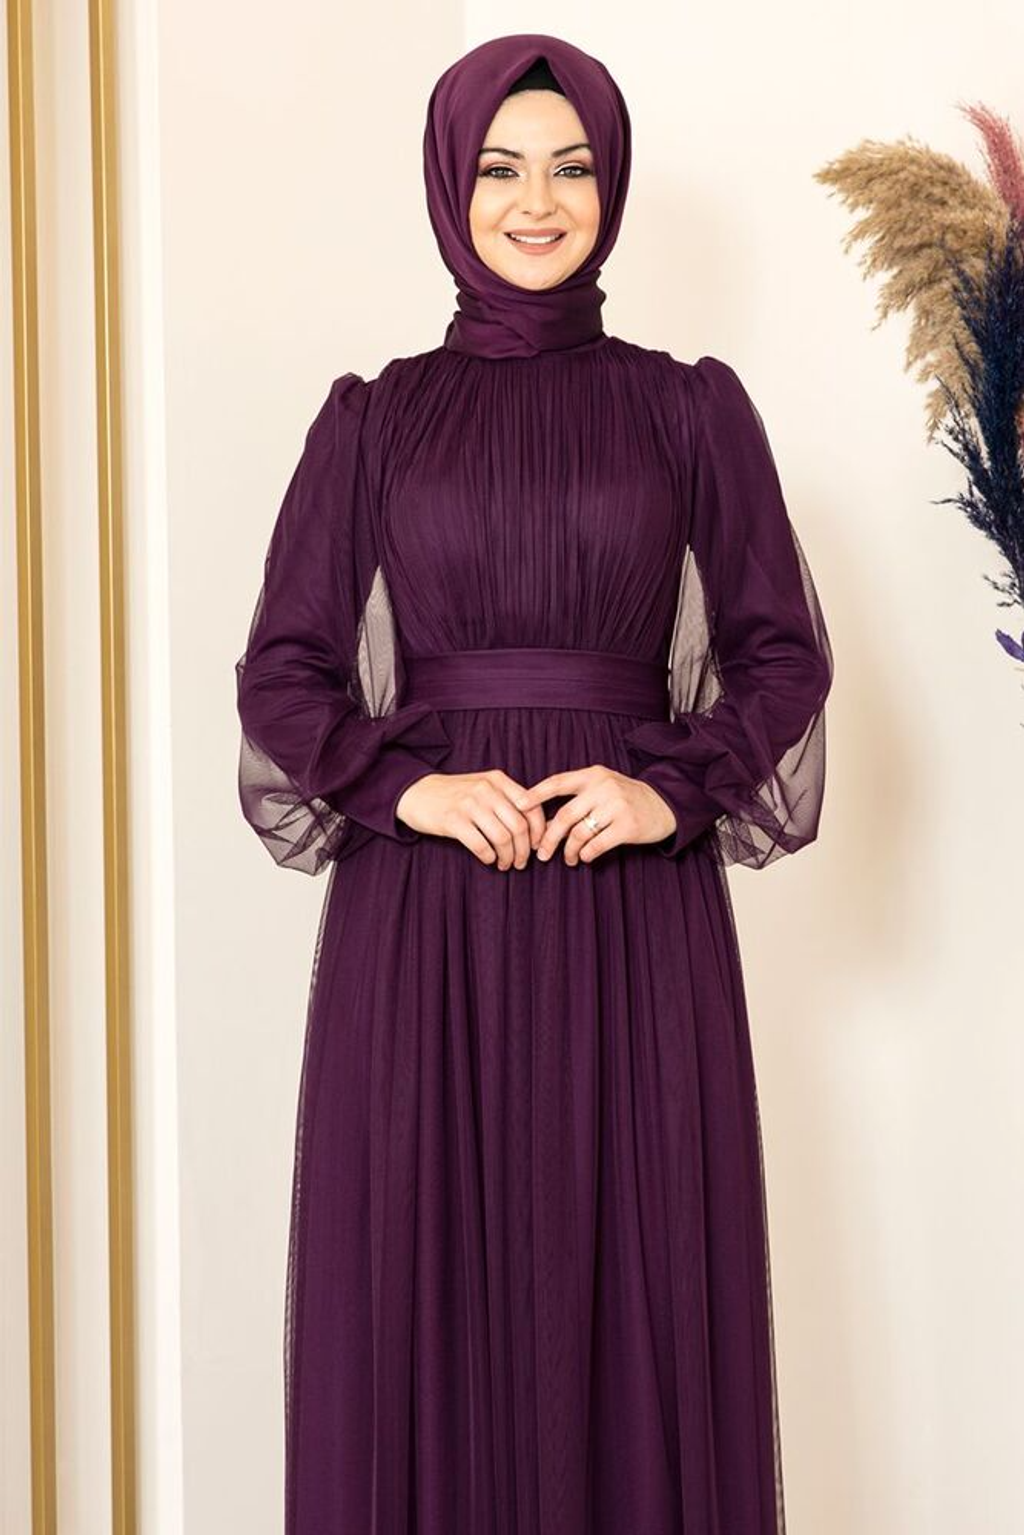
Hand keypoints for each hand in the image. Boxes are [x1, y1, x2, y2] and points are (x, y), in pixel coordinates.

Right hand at [396, 770, 548, 869]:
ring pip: (502, 838)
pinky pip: (481, 846)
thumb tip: (535, 827)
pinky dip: (489, 858)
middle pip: (519, 826)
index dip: (539, 831)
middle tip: (521, 862)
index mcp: (498, 780)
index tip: (537, 846)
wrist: (416, 792)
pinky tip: (488, 860)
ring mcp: (469, 804)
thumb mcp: (483, 786)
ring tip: (505, 864)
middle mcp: (486, 790)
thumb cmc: (455, 794)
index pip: (531, 806)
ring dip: (508, 857)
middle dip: (525, 850)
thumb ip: (507, 798)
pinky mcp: (453, 821)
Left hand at [515, 763, 676, 865]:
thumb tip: (543, 816)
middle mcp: (603, 788)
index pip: (558, 782)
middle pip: (564, 815)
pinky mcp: (627, 826)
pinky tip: (584, 857)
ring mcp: (616, 806)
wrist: (665, 803)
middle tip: (541, 853)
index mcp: (592, 775)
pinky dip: (586, 854)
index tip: (518, 805)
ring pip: (579, 833)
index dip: (536, 794)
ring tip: (568, 859)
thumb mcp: (603, 786)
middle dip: (549, 837)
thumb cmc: (626, 797)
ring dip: (569, 850)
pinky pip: (597, 844)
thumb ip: (578, 795)